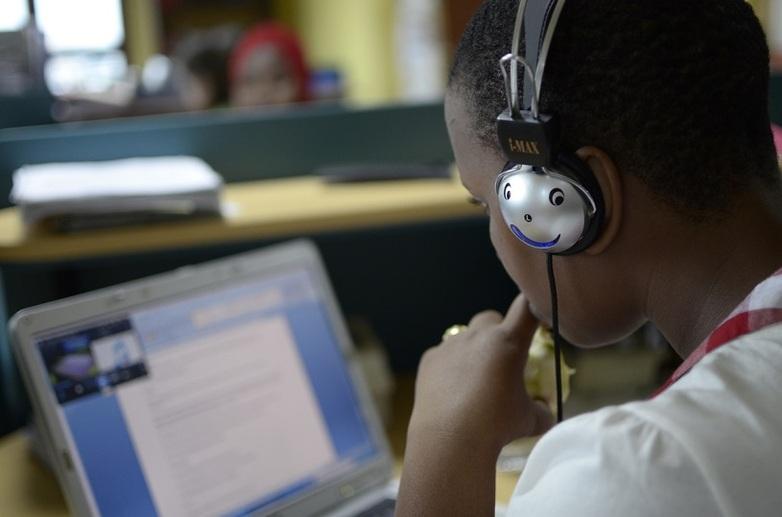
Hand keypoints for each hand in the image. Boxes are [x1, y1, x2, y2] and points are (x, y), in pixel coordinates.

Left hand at [409, 294, 553, 453]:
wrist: (450, 439)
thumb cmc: (496, 426)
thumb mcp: (530, 420)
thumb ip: (543, 410)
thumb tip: (547, 410)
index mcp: (507, 342)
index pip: (526, 308)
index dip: (533, 306)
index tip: (536, 318)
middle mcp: (477, 336)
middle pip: (490, 318)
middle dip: (497, 330)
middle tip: (501, 357)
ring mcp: (450, 345)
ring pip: (464, 336)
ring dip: (472, 349)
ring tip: (474, 380)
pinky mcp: (429, 359)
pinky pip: (443, 355)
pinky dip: (450, 367)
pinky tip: (451, 391)